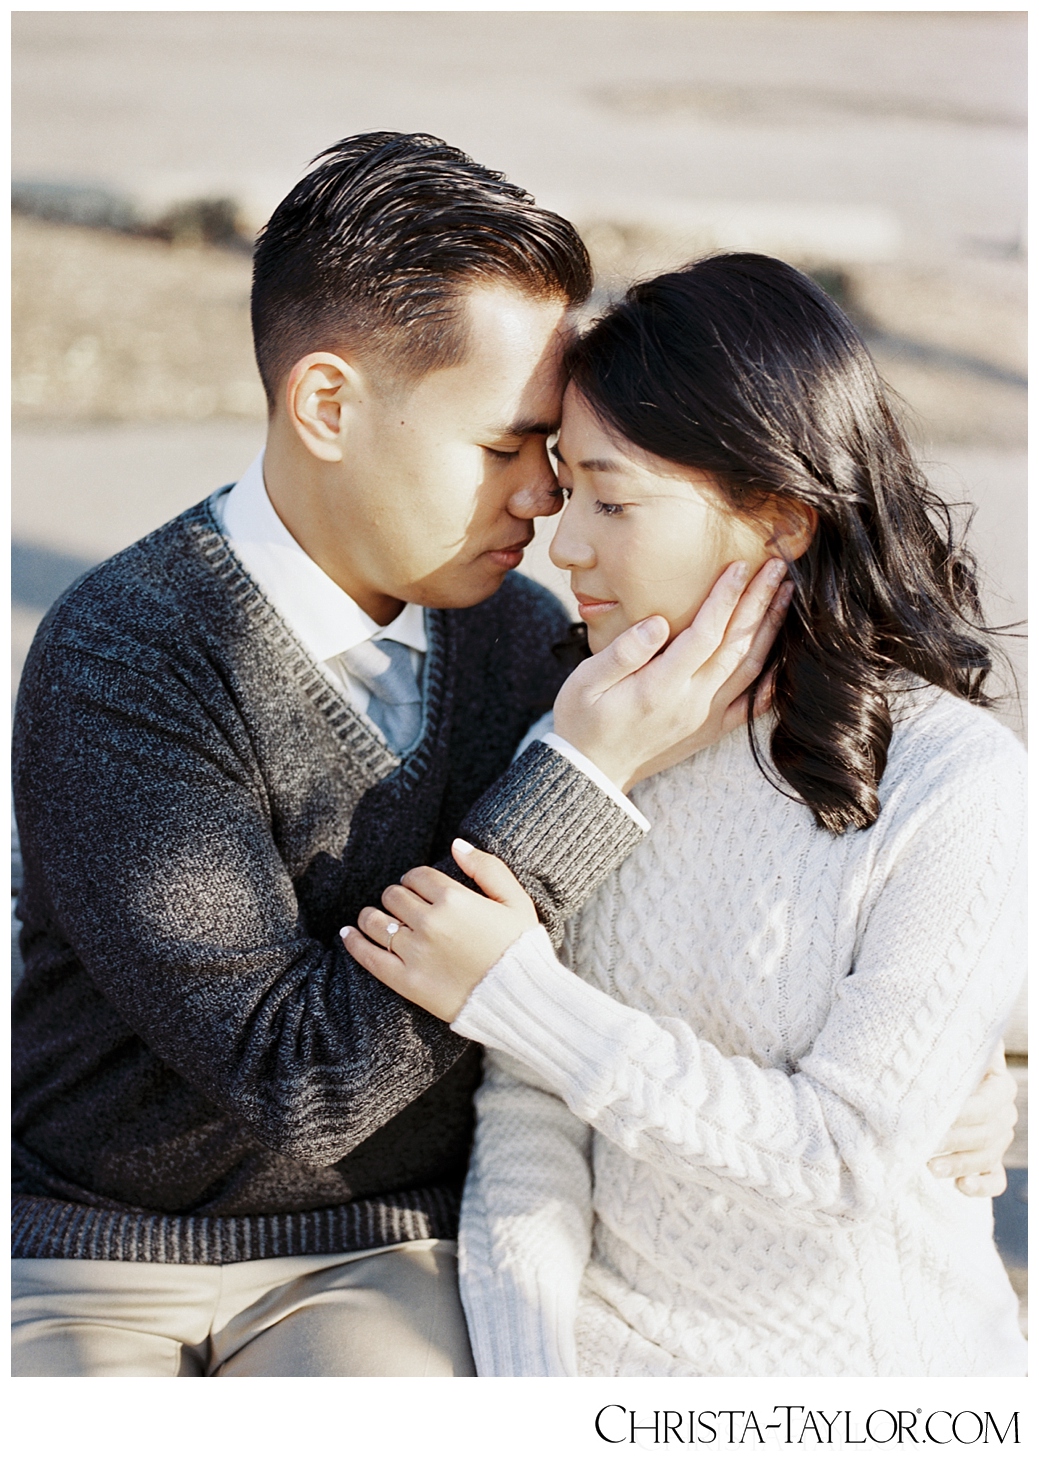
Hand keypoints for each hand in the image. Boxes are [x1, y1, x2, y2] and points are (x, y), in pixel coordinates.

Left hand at [342, 839, 538, 1022]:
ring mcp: (415, 952)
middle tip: (403, 907)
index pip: (417, 876)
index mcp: (454, 898)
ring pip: (376, 920)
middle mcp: (429, 922)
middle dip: (397, 896)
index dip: (416, 880)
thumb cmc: (521, 948)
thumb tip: (456, 844)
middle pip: (394, 895)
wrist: (521, 999)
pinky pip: (368, 955)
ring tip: (373, 918)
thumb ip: (486, 867)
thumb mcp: (516, 900)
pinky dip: (353, 942)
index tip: (420, 889)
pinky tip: (347, 934)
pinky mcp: (406, 981)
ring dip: (372, 915)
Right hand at [554, 558, 792, 792]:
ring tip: (786, 596)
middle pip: (735, 645)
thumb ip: (622, 652)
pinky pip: (752, 706)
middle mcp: (692, 702)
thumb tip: (657, 622)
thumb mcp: (584, 683)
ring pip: (750, 668)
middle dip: (758, 602)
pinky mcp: (710, 730)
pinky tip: (787, 657)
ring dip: (770, 630)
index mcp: (660, 686)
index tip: (739, 566)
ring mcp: (705, 718)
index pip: (704, 633)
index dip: (724, 598)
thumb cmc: (582, 721)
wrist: (591, 775)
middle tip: (778, 567)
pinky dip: (773, 680)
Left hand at [927, 1042, 1017, 1196]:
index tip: (934, 1116)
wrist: (940, 1074)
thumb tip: (965, 1013)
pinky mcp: (988, 1162)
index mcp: (999, 1084)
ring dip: (959, 1165)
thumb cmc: (944, 1055)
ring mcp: (998, 1139)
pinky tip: (961, 1186)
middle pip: (985, 1134)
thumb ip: (961, 1035)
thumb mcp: (953, 1043)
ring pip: (986, 1158)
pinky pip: (994, 1180)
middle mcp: (1004, 1113)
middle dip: (954, 1141)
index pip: (987, 1105)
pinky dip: (981, 1187)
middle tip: (924, 1144)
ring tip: (930, 1168)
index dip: (963, 1114)